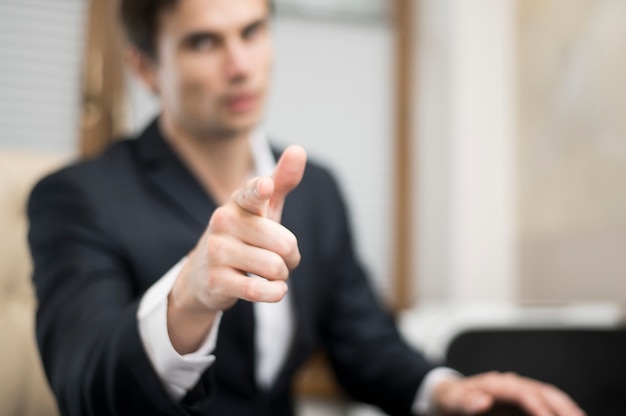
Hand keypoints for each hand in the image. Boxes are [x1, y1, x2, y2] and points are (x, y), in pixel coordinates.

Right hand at [167, 145, 306, 352]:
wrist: (203, 275)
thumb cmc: (243, 235)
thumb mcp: (262, 209)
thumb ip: (281, 181)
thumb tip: (298, 149)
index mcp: (238, 202)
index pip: (251, 193)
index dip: (259, 190)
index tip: (265, 187)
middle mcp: (224, 222)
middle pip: (284, 244)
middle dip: (291, 256)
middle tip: (279, 256)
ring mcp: (216, 251)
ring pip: (275, 267)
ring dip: (282, 275)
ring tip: (268, 272)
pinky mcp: (216, 280)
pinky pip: (259, 290)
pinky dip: (275, 293)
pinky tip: (273, 290)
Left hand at [433, 371, 585, 415]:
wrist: (452, 394)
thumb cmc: (454, 398)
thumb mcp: (453, 401)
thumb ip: (466, 401)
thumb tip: (481, 401)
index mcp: (497, 384)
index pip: (523, 393)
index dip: (538, 406)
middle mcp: (513, 384)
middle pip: (544, 391)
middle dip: (563, 405)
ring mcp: (520, 391)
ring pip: (550, 396)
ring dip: (567, 407)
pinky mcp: (523, 401)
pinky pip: (546, 403)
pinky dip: (560, 409)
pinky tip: (572, 415)